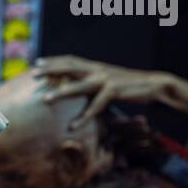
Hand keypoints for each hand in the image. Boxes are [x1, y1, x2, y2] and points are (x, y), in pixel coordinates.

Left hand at [34, 56, 169, 127]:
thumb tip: (76, 86)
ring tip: (45, 99)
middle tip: (32, 73)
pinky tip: (73, 127)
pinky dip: (84, 117)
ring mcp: (106, 79)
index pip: (70, 60)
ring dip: (61, 93)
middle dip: (51, 69)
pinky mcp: (115, 91)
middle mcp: (98, 70)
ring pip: (79, 86)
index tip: (36, 62)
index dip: (53, 60)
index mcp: (95, 66)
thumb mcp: (107, 81)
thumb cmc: (128, 86)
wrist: (154, 85)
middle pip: (70, 67)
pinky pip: (96, 106)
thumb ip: (91, 81)